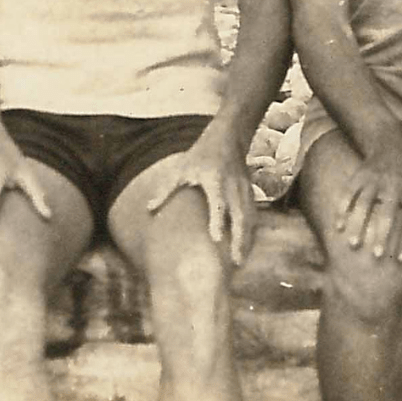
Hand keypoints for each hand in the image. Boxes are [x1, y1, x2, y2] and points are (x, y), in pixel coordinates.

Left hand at [146, 130, 255, 266]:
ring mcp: (244, 190)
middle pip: (239, 215)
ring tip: (240, 261)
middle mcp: (232, 186)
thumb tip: (148, 209)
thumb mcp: (181, 169)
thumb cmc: (200, 155)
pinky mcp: (250, 193)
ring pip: (249, 218)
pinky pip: (253, 215)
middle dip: (239, 239)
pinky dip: (251, 232)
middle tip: (236, 262)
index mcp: (215, 180)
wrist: (228, 138)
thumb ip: (166, 189)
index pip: (218, 203)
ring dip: (246, 239)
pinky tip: (247, 248)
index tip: (217, 239)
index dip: (218, 220)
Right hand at [336, 133, 401, 263]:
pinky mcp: (360, 174)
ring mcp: (375, 177)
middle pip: (388, 213)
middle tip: (377, 256)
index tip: (401, 259)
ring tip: (354, 245)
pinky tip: (338, 227)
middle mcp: (396, 182)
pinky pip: (348, 193)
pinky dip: (342, 210)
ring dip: (358, 225)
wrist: (392, 141)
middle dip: (382, 235)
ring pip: (365, 204)